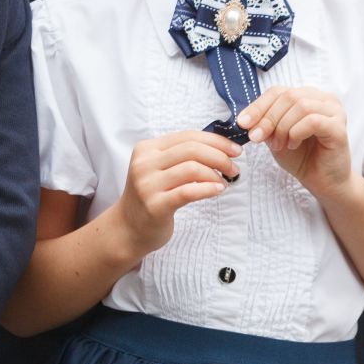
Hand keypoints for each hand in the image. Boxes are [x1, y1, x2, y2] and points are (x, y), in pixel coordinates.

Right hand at [115, 130, 239, 255]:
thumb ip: (181, 156)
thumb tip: (220, 147)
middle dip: (220, 156)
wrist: (128, 228)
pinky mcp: (155, 205)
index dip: (215, 141)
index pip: (187, 136)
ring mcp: (147, 184)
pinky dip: (208, 189)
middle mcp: (144, 163)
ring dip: (215, 174)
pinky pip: (188, 192)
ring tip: (223, 182)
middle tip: (233, 168)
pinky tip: (218, 190)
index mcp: (146, 149)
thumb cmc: (151, 196)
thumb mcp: (159, 169)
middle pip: (191, 149)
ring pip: (192, 169)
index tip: (235, 150)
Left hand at [240, 86, 352, 196]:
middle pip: (288, 96)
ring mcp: (335, 111)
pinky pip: (314, 121)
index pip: (278, 91)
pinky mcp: (339, 128)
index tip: (242, 123)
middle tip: (258, 138)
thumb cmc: (300, 156)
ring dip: (283, 127)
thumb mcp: (275, 136)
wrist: (322, 181)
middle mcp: (323, 98)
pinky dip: (297, 132)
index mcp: (307, 95)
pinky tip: (293, 145)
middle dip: (268, 118)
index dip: (257, 106)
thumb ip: (264, 123)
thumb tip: (245, 119)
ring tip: (279, 145)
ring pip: (301, 106)